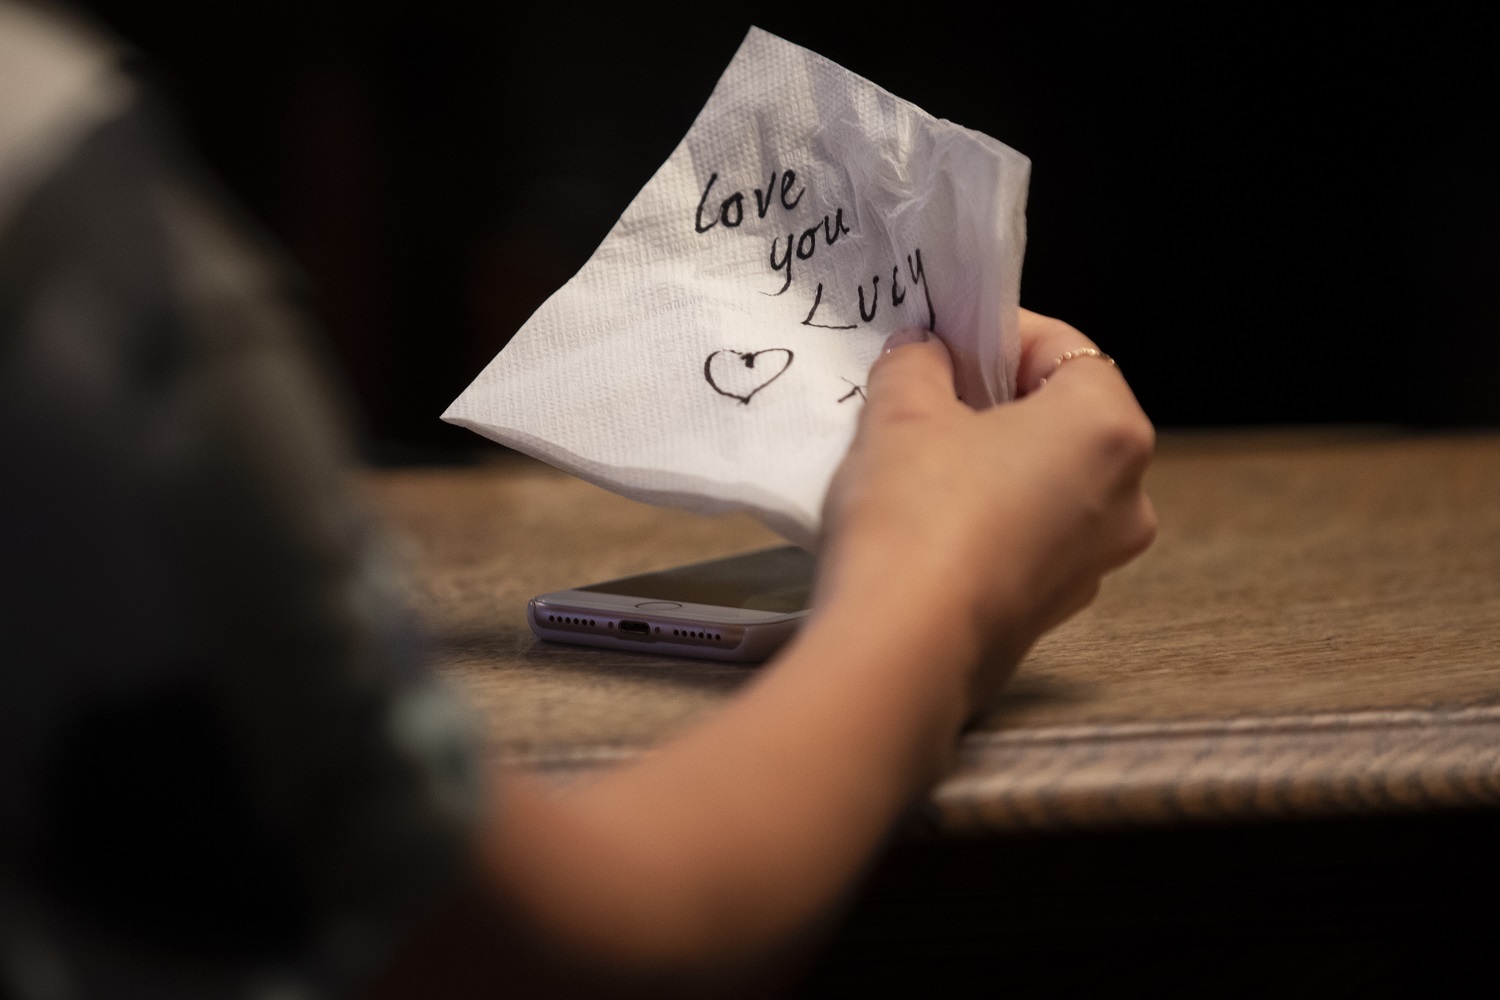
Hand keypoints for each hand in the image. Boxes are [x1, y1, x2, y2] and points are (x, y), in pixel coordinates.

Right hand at [818, 308, 1156, 712]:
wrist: (900, 649)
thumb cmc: (914, 517)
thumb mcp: (902, 411)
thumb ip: (919, 363)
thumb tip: (925, 351)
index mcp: (1109, 429)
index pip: (1062, 349)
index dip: (995, 335)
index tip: (943, 339)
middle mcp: (1125, 497)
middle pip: (1062, 417)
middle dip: (994, 400)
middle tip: (924, 396)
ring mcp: (1096, 561)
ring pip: (1048, 480)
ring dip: (992, 460)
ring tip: (918, 458)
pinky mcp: (1055, 607)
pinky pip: (1030, 536)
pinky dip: (991, 517)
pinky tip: (928, 519)